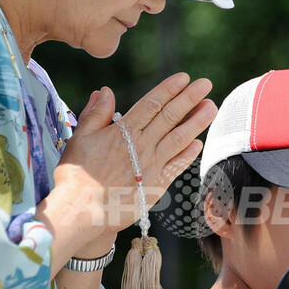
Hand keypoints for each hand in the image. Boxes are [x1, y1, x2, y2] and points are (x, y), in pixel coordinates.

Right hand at [52, 73, 216, 257]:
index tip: (184, 77)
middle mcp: (142, 145)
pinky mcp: (156, 185)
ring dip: (197, 122)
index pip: (152, 104)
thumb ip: (96, 114)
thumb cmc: (76, 175)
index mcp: (123, 131)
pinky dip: (189, 154)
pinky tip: (198, 143)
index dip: (169, 89)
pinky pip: (177, 166)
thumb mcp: (80, 138)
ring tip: (211, 107)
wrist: (82, 210)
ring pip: (179, 139)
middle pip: (170, 117)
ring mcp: (151, 166)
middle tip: (206, 84)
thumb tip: (106, 91)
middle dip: (190, 98)